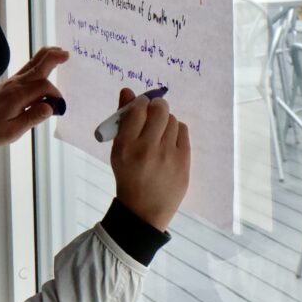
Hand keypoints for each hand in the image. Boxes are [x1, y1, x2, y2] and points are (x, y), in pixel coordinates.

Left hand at [0, 47, 68, 146]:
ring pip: (32, 63)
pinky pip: (28, 68)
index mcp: (19, 95)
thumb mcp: (13, 130)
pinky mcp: (11, 83)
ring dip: (47, 56)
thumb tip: (51, 107)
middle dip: (54, 58)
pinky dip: (39, 62)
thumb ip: (34, 117)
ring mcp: (13, 81)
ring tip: (60, 52)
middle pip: (38, 65)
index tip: (58, 108)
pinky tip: (45, 63)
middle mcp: (16, 84)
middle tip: (67, 54)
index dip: (55, 95)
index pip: (44, 87)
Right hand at [110, 88, 190, 230]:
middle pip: (159, 109)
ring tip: (159, 133)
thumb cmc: (128, 175)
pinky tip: (169, 142)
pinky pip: (183, 131)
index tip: (141, 107)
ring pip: (172, 119)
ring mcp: (168, 156)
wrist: (143, 210)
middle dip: (157, 106)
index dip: (140, 103)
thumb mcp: (118, 150)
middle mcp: (147, 149)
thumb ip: (123, 119)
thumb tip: (128, 90)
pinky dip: (176, 132)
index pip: (138, 109)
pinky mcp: (183, 162)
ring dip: (165, 121)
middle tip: (154, 113)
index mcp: (126, 146)